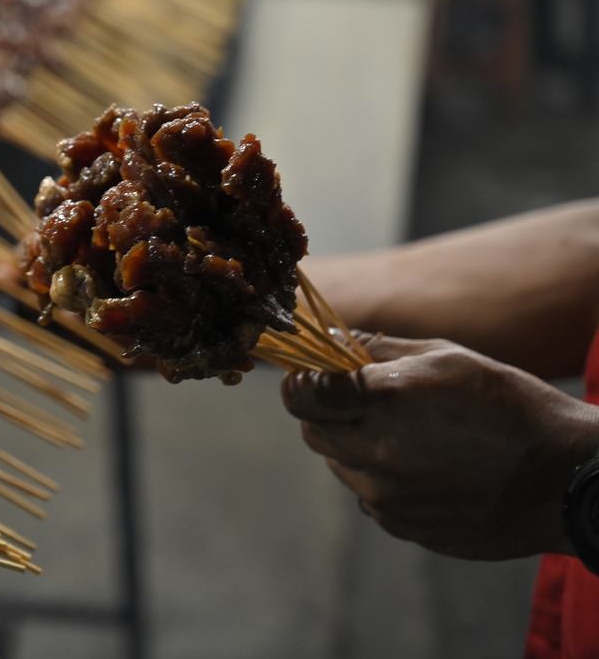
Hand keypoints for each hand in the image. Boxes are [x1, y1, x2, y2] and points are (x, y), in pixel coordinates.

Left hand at [281, 336, 598, 559]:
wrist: (564, 480)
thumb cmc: (509, 407)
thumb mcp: (447, 358)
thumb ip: (378, 350)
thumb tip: (332, 343)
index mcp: (385, 397)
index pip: (301, 392)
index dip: (301, 383)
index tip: (312, 379)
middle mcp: (377, 449)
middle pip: (312, 431)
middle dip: (327, 414)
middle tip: (362, 405)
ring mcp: (386, 494)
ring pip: (339, 464)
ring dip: (356, 447)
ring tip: (411, 438)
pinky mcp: (399, 525)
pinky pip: (368, 496)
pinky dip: (383, 480)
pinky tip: (428, 470)